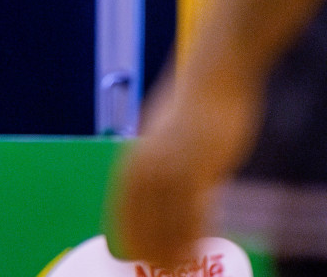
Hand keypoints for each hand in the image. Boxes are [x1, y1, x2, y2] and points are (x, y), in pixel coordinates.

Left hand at [105, 67, 263, 268]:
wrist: (213, 78)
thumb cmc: (191, 107)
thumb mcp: (165, 138)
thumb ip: (159, 161)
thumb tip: (160, 184)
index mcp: (134, 156)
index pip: (124, 204)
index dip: (126, 229)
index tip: (127, 251)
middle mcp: (146, 162)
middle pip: (141, 216)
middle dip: (146, 244)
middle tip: (152, 266)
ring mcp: (171, 164)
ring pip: (167, 217)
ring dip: (170, 245)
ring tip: (175, 267)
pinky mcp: (198, 165)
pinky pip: (193, 207)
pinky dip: (194, 229)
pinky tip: (199, 244)